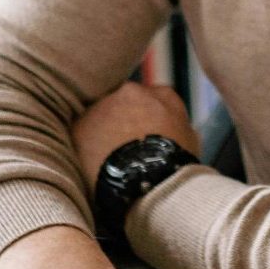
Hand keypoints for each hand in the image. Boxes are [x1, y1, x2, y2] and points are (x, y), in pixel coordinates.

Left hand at [71, 82, 200, 188]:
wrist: (148, 177)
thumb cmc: (175, 161)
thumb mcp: (190, 139)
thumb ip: (177, 125)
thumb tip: (174, 128)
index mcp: (161, 93)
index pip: (152, 100)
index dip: (148, 119)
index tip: (145, 136)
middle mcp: (130, 91)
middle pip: (122, 104)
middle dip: (120, 121)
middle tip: (122, 148)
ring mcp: (103, 105)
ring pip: (98, 117)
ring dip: (100, 133)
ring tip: (106, 161)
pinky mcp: (79, 124)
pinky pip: (79, 133)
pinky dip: (83, 146)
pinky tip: (91, 166)